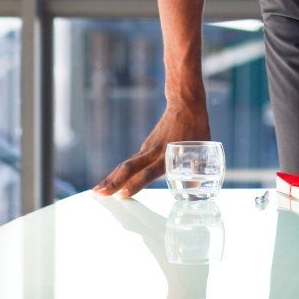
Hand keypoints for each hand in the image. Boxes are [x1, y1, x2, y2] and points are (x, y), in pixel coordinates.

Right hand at [94, 98, 209, 198]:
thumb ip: (196, 170)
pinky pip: (131, 162)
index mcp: (167, 154)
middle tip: (99, 194)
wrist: (184, 104)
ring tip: (97, 191)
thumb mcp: (201, 149)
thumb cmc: (196, 127)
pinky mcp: (146, 146)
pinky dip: (120, 173)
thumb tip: (196, 188)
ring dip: (112, 179)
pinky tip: (112, 181)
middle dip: (113, 183)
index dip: (135, 184)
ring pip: (126, 165)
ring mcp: (147, 148)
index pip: (148, 172)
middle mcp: (153, 152)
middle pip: (129, 169)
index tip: (122, 195)